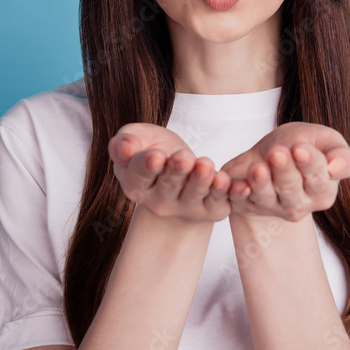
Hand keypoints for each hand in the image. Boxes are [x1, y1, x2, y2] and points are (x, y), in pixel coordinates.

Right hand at [108, 123, 232, 223]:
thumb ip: (123, 143)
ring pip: (194, 193)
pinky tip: (225, 180)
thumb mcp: (135, 139)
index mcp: (136, 184)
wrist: (181, 168)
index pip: (140, 176)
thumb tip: (124, 148)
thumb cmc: (153, 149)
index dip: (147, 166)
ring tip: (205, 165)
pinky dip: (222, 191)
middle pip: (169, 185)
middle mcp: (160, 201)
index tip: (156, 156)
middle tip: (184, 158)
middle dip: (177, 171)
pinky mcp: (210, 209)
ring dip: (200, 180)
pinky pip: (218, 201)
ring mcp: (186, 207)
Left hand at [219, 122, 349, 221]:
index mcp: (323, 190)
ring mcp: (271, 207)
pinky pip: (240, 202)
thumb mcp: (326, 141)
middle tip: (277, 153)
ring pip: (266, 198)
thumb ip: (342, 155)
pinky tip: (238, 185)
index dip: (309, 164)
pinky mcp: (247, 204)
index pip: (318, 179)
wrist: (268, 152)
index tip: (300, 149)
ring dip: (261, 183)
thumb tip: (337, 167)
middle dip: (284, 171)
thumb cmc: (301, 144)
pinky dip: (238, 195)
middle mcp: (299, 204)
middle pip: (291, 190)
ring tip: (257, 167)